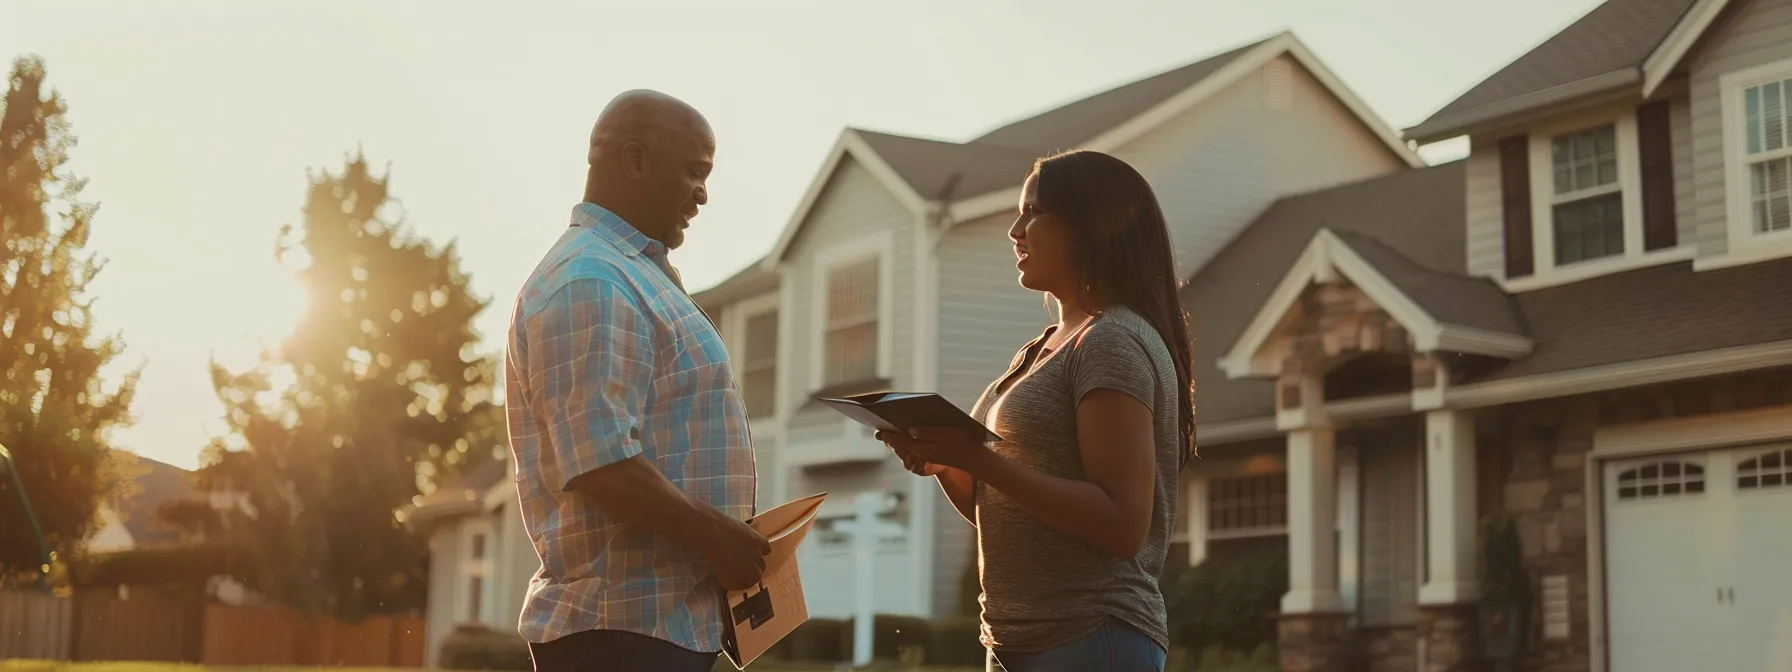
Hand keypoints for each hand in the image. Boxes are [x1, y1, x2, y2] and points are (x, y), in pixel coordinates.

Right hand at [697, 509, 770, 590]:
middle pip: (761, 566)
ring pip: (755, 578)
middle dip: (752, 569)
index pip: (766, 550)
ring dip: (745, 579)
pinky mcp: (736, 572)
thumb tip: (736, 542)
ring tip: (732, 579)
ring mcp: (748, 564)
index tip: (750, 556)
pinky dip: (731, 583)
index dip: (758, 554)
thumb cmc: (718, 522)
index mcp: (756, 539)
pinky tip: (720, 577)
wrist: (709, 529)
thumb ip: (741, 538)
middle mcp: (755, 552)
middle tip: (740, 571)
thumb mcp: (736, 528)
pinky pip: (738, 584)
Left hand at [875, 426, 989, 473]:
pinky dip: (906, 442)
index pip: (903, 441)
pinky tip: (903, 435)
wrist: (975, 459)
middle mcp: (923, 456)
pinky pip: (914, 449)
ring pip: (907, 449)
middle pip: (902, 446)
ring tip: (887, 432)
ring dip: (897, 441)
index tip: (880, 428)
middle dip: (891, 437)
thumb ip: (928, 432)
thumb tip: (910, 431)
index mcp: (925, 450)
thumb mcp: (948, 433)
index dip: (891, 434)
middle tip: (878, 429)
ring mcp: (927, 457)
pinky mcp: (931, 455)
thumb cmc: (964, 443)